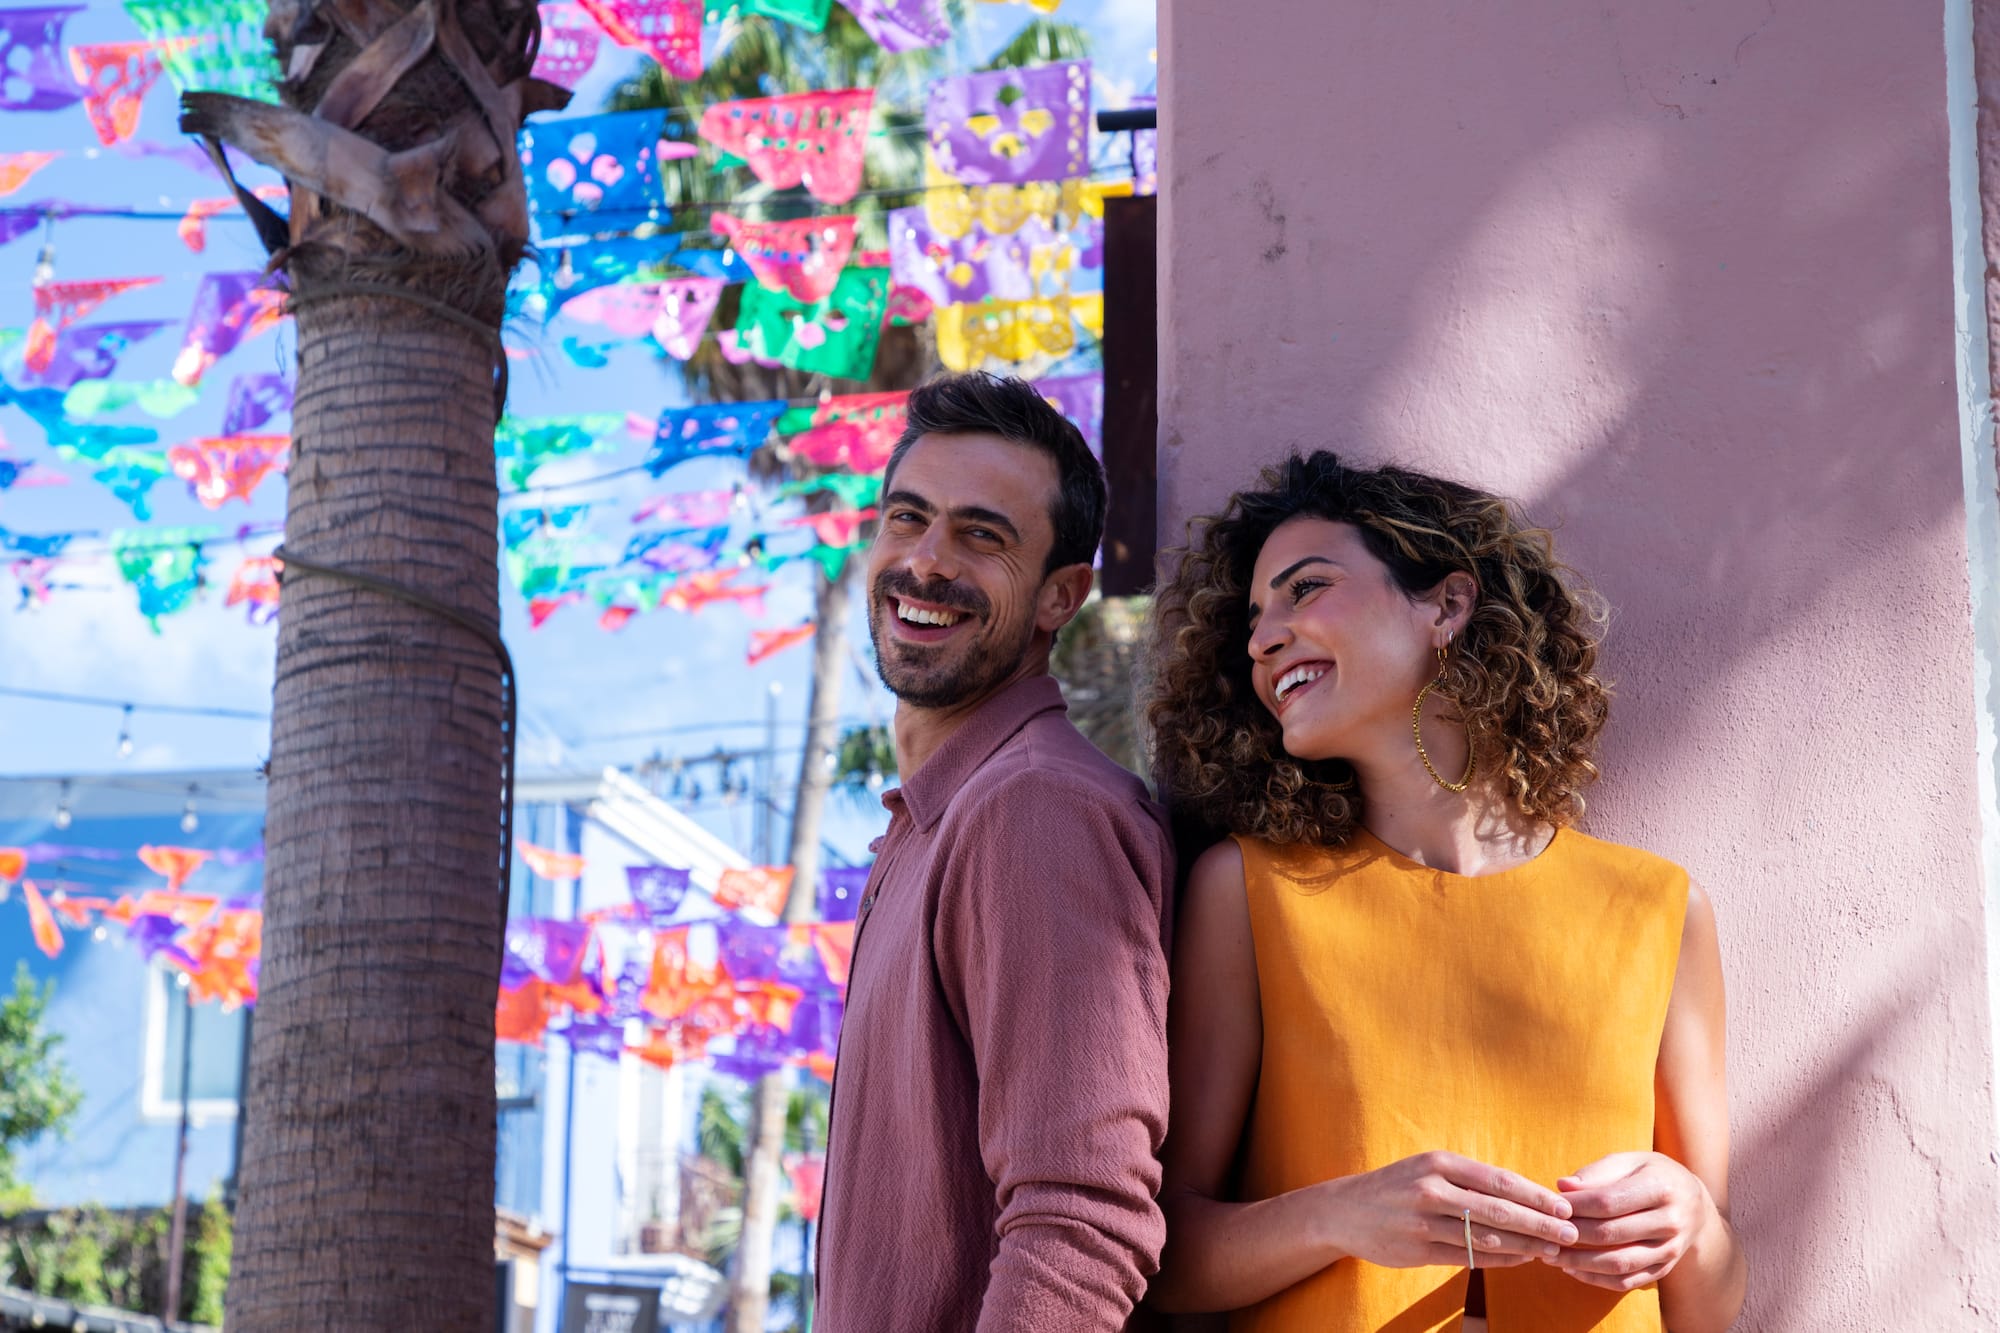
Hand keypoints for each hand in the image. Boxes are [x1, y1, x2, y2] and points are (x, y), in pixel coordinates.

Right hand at [1324, 1150, 1578, 1269]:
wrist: (1344, 1210)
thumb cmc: (1398, 1186)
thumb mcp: (1429, 1168)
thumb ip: (1470, 1179)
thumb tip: (1524, 1194)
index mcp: (1439, 1163)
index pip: (1499, 1181)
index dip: (1535, 1196)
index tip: (1564, 1208)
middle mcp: (1432, 1189)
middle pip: (1499, 1210)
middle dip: (1539, 1224)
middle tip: (1570, 1234)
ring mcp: (1423, 1222)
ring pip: (1487, 1238)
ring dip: (1525, 1246)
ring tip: (1553, 1251)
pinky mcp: (1418, 1249)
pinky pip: (1469, 1258)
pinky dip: (1500, 1260)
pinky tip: (1521, 1260)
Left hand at [1553, 1152, 1712, 1291]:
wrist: (1694, 1203)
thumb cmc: (1652, 1175)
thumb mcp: (1630, 1161)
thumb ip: (1597, 1173)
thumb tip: (1563, 1186)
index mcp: (1660, 1187)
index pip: (1608, 1202)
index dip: (1575, 1206)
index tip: (1550, 1206)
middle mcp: (1670, 1221)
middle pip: (1611, 1234)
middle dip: (1572, 1235)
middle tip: (1544, 1233)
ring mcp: (1671, 1249)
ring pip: (1619, 1263)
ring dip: (1580, 1263)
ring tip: (1551, 1256)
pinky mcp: (1666, 1268)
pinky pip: (1628, 1281)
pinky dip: (1597, 1279)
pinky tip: (1573, 1270)